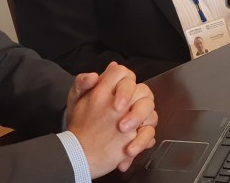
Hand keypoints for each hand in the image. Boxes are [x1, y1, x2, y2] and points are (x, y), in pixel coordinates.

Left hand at [66, 62, 157, 177]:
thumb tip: (92, 76)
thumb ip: (82, 84)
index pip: (128, 78)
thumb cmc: (80, 117)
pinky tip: (128, 154)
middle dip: (137, 112)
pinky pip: (149, 135)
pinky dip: (141, 145)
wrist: (79, 142)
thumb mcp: (76, 99)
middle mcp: (131, 99)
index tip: (117, 106)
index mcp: (117, 87)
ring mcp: (137, 116)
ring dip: (142, 132)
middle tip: (122, 127)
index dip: (126, 90)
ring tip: (128, 148)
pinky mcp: (140, 132)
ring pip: (152, 116)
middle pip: (146, 95)